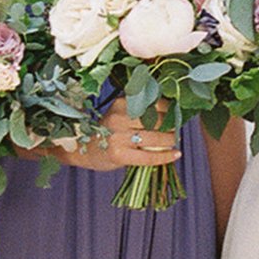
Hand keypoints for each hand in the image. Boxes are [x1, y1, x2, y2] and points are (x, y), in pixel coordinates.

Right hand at [62, 107, 182, 175]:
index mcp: (120, 104)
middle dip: (171, 125)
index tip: (176, 114)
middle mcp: (118, 118)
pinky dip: (165, 156)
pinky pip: (149, 156)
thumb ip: (138, 112)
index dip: (169, 109)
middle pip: (155, 120)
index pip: (152, 102)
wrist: (80, 150)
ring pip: (154, 137)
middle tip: (177, 129)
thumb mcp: (118, 115)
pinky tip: (176, 155)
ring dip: (170, 140)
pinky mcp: (118, 154)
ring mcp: (117, 136)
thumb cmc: (106, 132)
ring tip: (175, 142)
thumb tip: (171, 113)